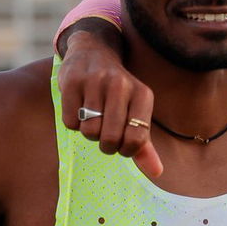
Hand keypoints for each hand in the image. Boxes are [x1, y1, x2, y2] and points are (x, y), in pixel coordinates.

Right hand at [57, 24, 162, 178]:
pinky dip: (73, 123)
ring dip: (89, 133)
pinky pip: (70, 122)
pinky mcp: (72, 81)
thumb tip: (156, 173)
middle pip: (110, 138)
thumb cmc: (118, 93)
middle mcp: (121, 85)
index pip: (137, 139)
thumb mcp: (136, 113)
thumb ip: (144, 144)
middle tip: (105, 135)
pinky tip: (78, 108)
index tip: (122, 144)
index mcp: (143, 95)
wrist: (93, 52)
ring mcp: (95, 81)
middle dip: (106, 145)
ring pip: (89, 131)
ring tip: (93, 118)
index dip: (126, 149)